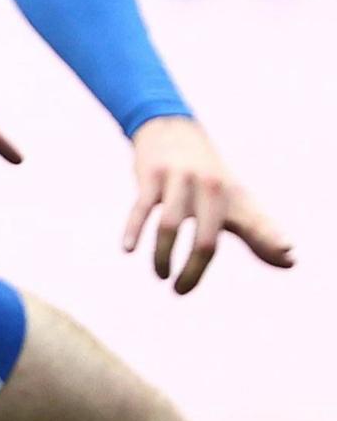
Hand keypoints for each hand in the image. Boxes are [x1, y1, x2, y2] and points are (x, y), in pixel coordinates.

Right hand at [121, 115, 293, 294]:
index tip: (284, 259)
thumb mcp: (235, 197)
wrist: (171, 129)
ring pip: (170, 227)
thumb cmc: (207, 176)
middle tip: (180, 291)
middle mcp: (210, 186)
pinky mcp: (150, 175)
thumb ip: (259, 230)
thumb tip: (291, 259)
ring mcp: (178, 179)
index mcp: (232, 195)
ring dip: (163, 258)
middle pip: (206, 239)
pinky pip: (141, 209)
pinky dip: (133, 231)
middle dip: (193, 271)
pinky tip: (128, 248)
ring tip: (161, 275)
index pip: (253, 226)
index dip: (268, 242)